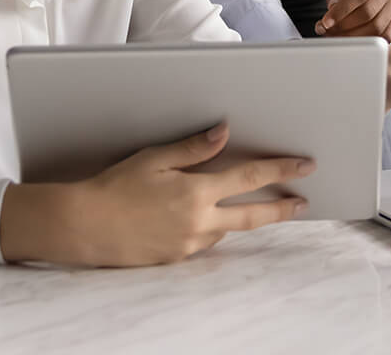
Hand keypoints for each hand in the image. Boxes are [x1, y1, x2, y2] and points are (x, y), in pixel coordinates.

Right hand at [0, 124, 310, 266]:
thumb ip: (193, 148)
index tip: (305, 165)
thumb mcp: (154, 158)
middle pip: (253, 216)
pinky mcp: (176, 259)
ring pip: (227, 231)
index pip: (250, 178)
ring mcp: (189, 244)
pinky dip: (211, 230)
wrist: (85, 226)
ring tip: (255, 210)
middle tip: (303, 202)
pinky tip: (205, 222)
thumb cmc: (114, 186)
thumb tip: (224, 132)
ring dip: (242, 219)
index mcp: (197, 192)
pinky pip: (204, 243)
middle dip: (281, 208)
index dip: (281, 170)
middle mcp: (199, 222)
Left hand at [318, 0, 390, 39]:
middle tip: (328, 32)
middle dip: (345, 26)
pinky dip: (369, 41)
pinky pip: (387, 35)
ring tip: (338, 37)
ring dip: (355, 36)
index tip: (326, 22)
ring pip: (378, 26)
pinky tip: (354, 40)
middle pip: (368, 12)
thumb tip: (332, 8)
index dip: (341, 11)